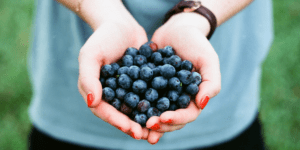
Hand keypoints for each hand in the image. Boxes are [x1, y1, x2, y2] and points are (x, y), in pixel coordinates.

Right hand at [77, 21, 149, 139]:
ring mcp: (128, 89)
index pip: (105, 111)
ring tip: (159, 128)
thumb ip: (88, 78)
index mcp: (97, 91)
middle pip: (122, 113)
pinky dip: (157, 104)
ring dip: (146, 119)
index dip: (118, 122)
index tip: (132, 130)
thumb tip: (92, 103)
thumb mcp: (90, 55)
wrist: (122, 24)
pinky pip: (148, 95)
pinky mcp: (142, 83)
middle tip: (147, 136)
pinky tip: (168, 110)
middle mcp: (112, 93)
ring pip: (136, 108)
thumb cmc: (103, 38)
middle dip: (134, 125)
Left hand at [146, 12, 221, 143]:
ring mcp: (162, 94)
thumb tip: (202, 104)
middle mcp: (177, 99)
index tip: (163, 118)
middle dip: (159, 124)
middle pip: (170, 119)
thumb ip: (211, 82)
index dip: (176, 119)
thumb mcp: (208, 60)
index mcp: (193, 98)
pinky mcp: (148, 86)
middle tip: (147, 124)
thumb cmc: (196, 43)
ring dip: (146, 120)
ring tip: (136, 125)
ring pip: (154, 112)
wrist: (177, 29)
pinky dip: (134, 105)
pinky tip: (124, 108)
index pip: (187, 115)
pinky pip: (141, 97)